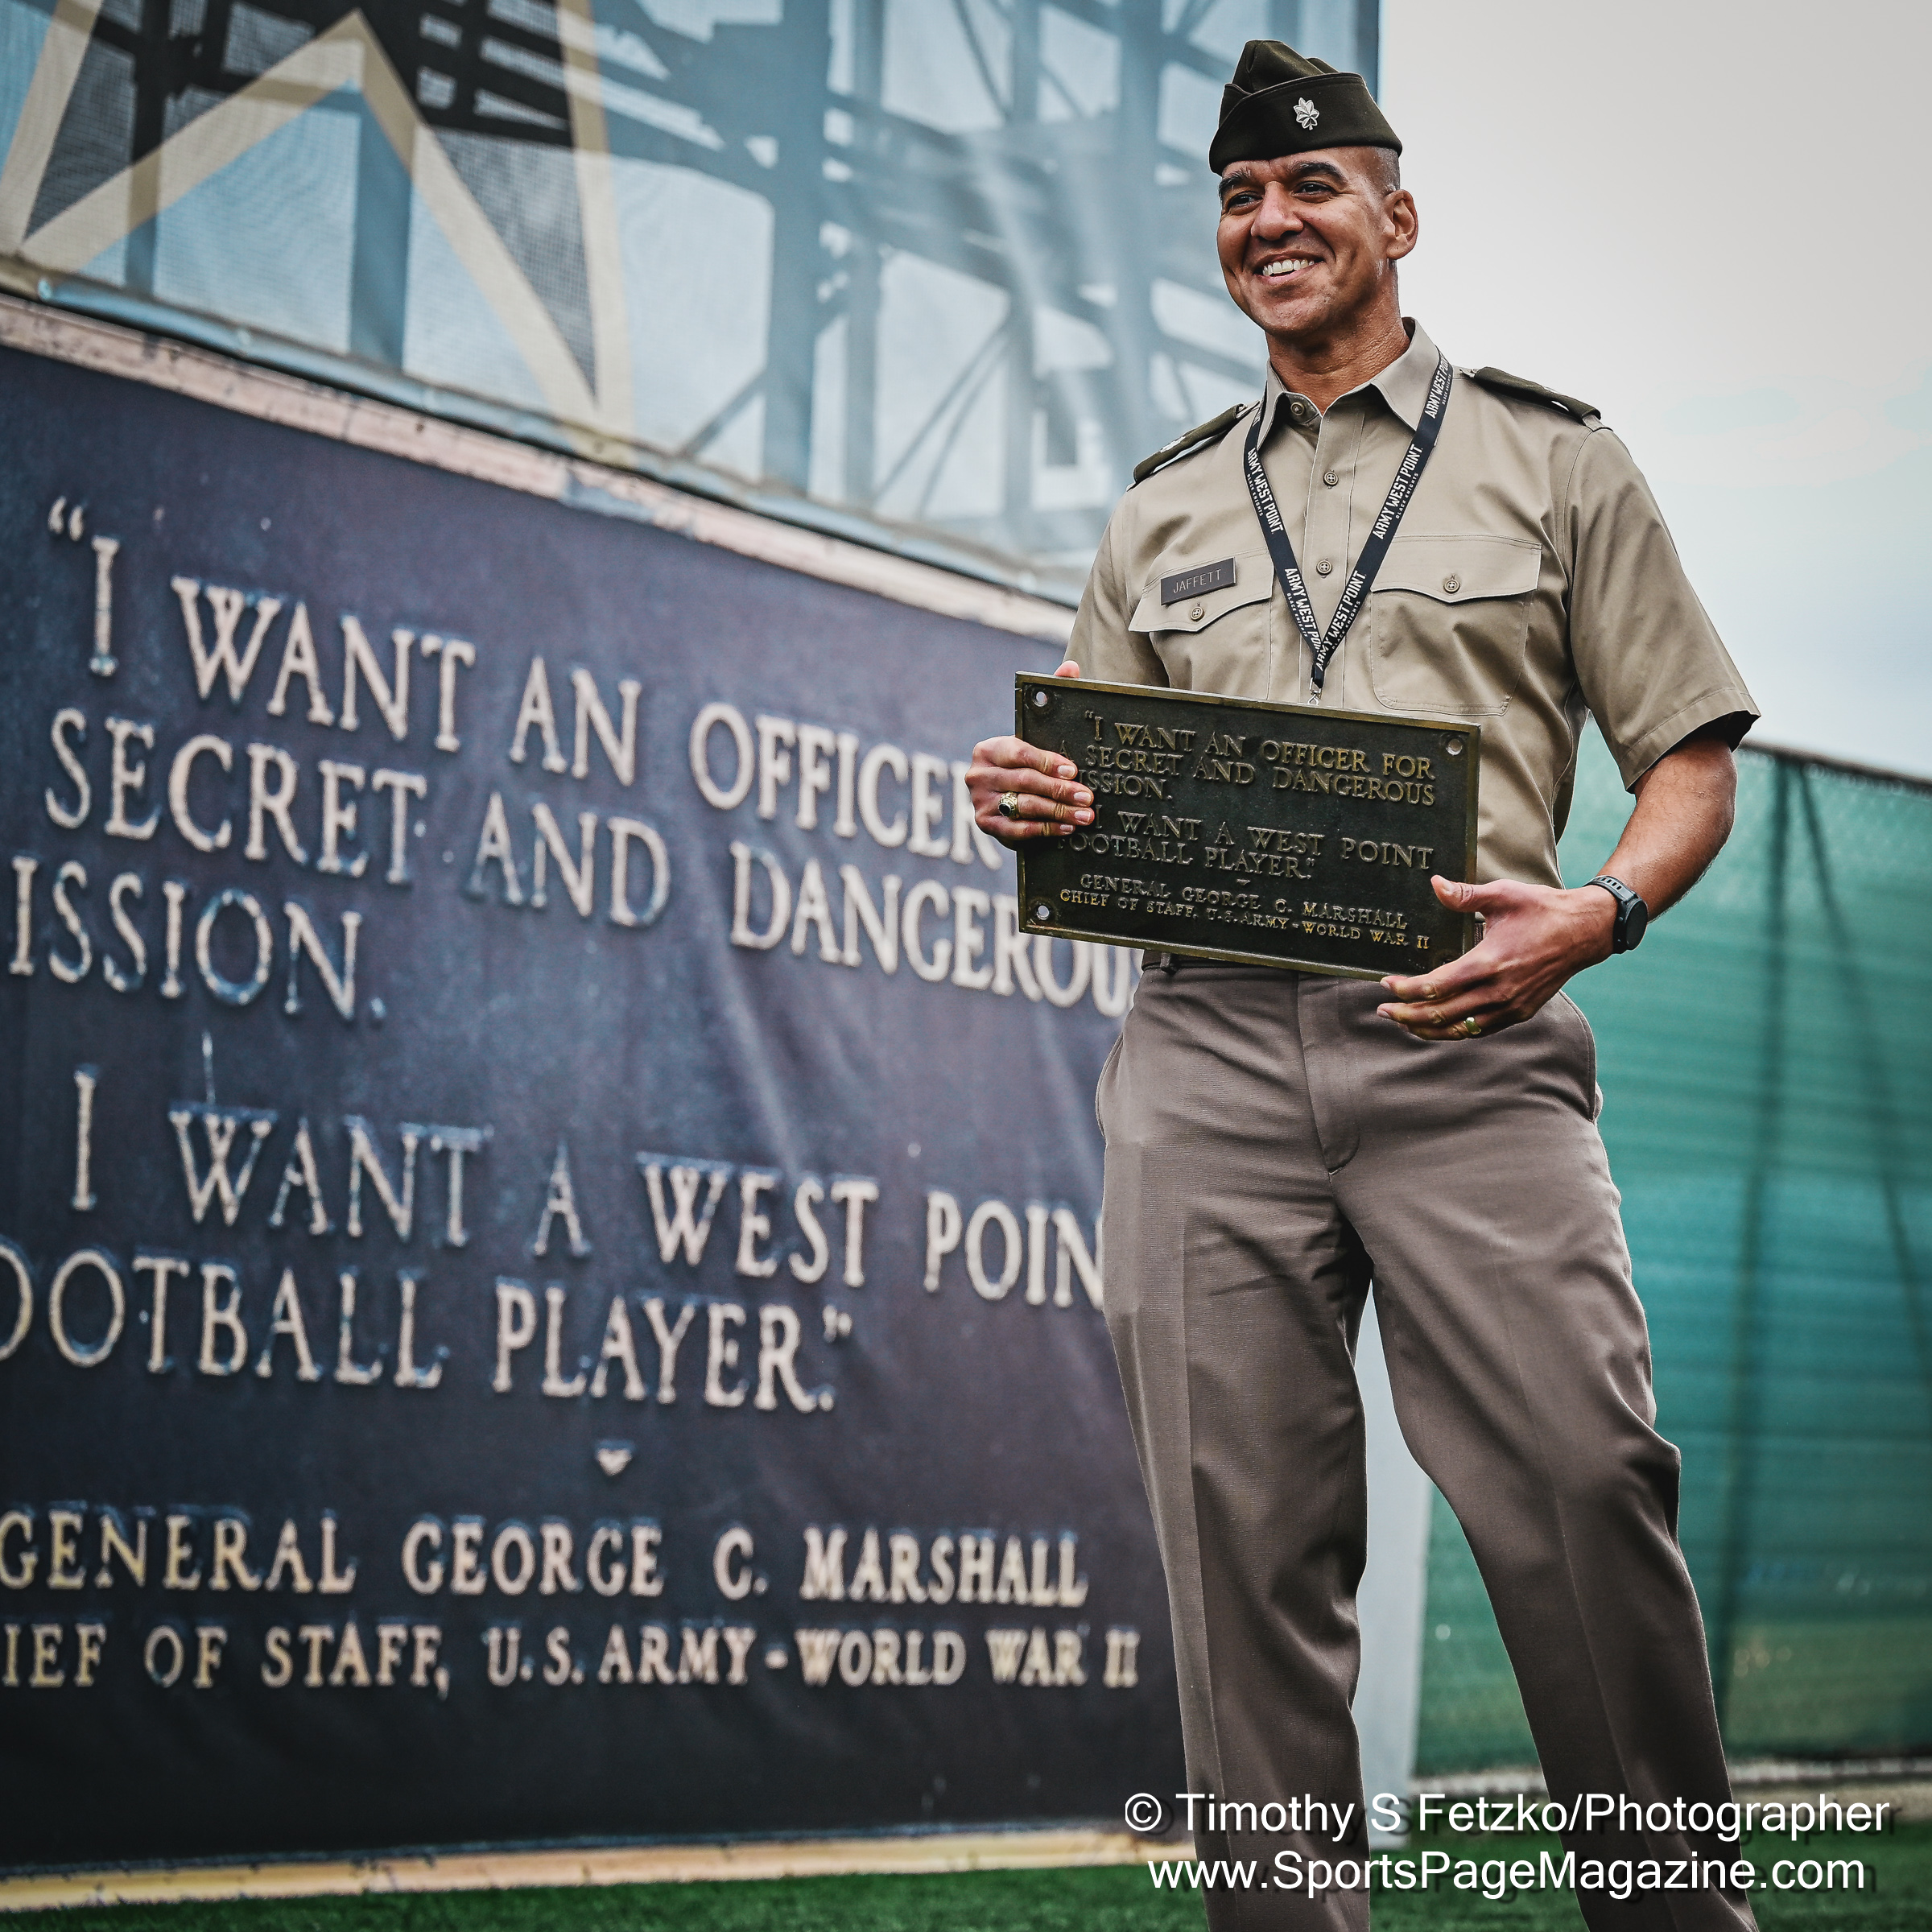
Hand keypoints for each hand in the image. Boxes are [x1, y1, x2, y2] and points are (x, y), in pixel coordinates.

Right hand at [968, 661, 1094, 844]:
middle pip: (1025, 782)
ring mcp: (979, 801)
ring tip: (1085, 814)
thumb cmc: (1026, 763)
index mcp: (989, 749)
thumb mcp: (1036, 734)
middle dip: (1060, 790)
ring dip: (1058, 812)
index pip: (1019, 753)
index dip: (1047, 762)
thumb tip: (1071, 667)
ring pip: (1024, 806)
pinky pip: (1018, 829)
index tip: (1073, 770)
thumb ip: (1051, 700)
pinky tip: (1067, 827)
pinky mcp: (985, 824)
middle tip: (1087, 796)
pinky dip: (1046, 829)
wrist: (1002, 799)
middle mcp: (978, 774)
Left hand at [1376, 876, 1616, 1039]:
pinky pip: (1478, 1030)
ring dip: (1426, 1029)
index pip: (1437, 986)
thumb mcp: (1503, 894)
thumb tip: (1434, 884)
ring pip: (1459, 1030)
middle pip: (1441, 1014)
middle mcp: (1499, 991)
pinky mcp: (1520, 1012)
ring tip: (1403, 1022)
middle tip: (1383, 1010)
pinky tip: (1436, 1026)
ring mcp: (1511, 1006)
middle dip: (1407, 1014)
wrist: (1585, 931)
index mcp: (1490, 962)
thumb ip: (1465, 894)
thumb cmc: (1543, 910)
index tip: (1386, 983)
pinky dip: (1453, 1031)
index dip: (1406, 989)